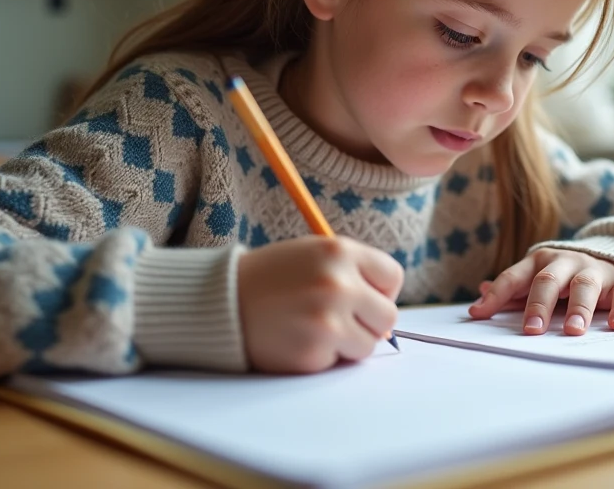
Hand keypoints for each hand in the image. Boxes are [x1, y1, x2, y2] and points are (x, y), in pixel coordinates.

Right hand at [238, 236, 403, 372]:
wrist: (221, 302)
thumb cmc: (272, 278)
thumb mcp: (313, 255)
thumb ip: (353, 273)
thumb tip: (389, 318)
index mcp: (340, 252)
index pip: (392, 277)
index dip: (381, 290)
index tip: (364, 296)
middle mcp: (338, 284)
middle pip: (388, 316)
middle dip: (369, 321)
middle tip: (340, 318)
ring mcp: (327, 321)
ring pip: (368, 344)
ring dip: (347, 342)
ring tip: (314, 327)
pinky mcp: (313, 353)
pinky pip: (338, 362)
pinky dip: (322, 356)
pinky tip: (297, 339)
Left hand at [467, 248, 613, 334]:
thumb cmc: (566, 277)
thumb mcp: (538, 278)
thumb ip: (512, 291)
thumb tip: (480, 298)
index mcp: (540, 262)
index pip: (514, 277)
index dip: (496, 296)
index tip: (479, 315)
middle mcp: (566, 262)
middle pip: (549, 280)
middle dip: (539, 305)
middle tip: (532, 330)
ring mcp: (595, 271)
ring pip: (585, 285)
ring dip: (579, 308)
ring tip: (573, 331)